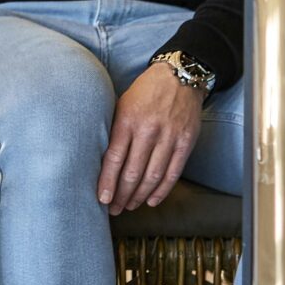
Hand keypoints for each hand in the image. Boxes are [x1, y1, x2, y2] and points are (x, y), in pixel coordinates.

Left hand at [99, 64, 203, 212]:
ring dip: (140, 196)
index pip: (115, 158)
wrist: (179, 75)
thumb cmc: (144, 93)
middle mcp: (149, 130)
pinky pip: (173, 172)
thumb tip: (97, 161)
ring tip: (130, 206)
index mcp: (127, 120)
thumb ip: (113, 131)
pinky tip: (152, 200)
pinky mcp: (186, 141)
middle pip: (133, 172)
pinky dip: (162, 190)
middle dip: (122, 195)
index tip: (101, 199)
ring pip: (153, 176)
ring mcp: (170, 136)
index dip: (107, 182)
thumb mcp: (120, 105)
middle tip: (114, 208)